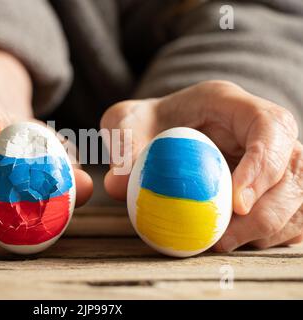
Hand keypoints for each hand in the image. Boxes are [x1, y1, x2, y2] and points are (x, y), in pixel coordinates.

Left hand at [101, 80, 301, 250]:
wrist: (158, 131)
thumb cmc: (146, 123)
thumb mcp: (125, 123)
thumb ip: (122, 146)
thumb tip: (117, 186)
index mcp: (232, 105)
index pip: (270, 126)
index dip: (264, 165)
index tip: (237, 204)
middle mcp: (261, 132)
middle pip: (294, 169)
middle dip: (267, 211)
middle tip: (224, 239)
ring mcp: (271, 160)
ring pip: (296, 198)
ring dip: (268, 229)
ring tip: (223, 244)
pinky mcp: (269, 188)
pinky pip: (289, 216)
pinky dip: (268, 236)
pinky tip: (234, 242)